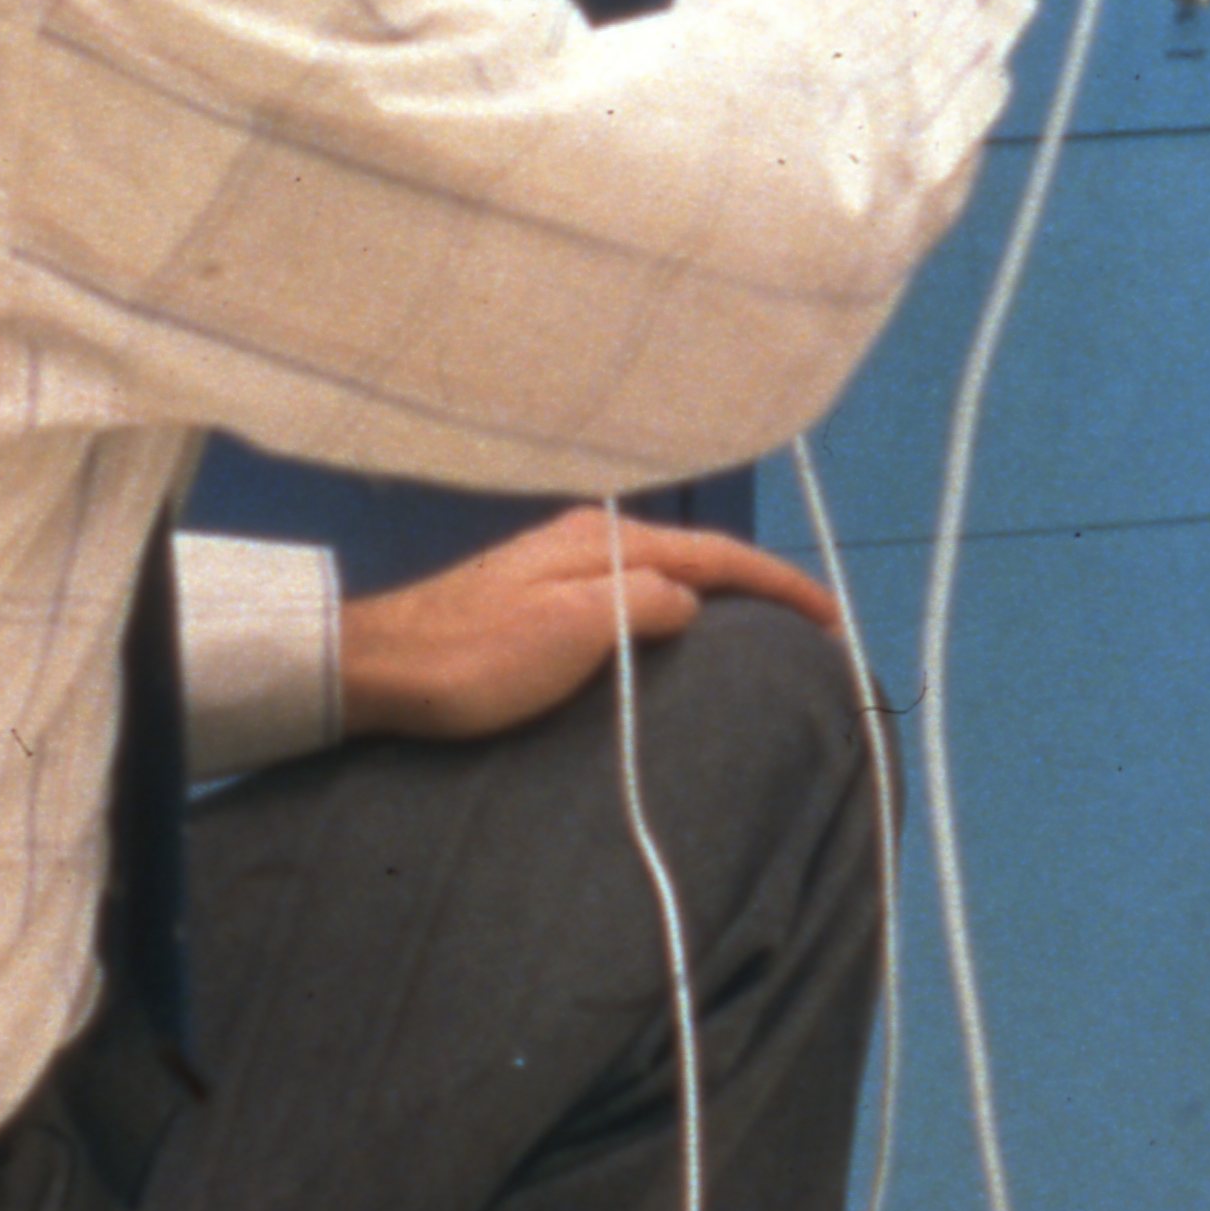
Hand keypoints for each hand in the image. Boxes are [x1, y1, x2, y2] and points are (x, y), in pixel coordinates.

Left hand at [335, 509, 839, 743]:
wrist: (378, 670)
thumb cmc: (474, 659)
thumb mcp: (570, 630)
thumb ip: (641, 603)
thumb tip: (692, 601)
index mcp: (604, 542)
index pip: (714, 556)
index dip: (776, 584)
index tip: (831, 618)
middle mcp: (589, 540)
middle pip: (695, 556)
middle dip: (756, 584)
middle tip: (810, 625)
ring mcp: (561, 564)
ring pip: (665, 572)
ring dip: (717, 595)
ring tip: (761, 629)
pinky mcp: (540, 594)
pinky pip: (635, 590)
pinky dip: (676, 606)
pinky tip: (681, 631)